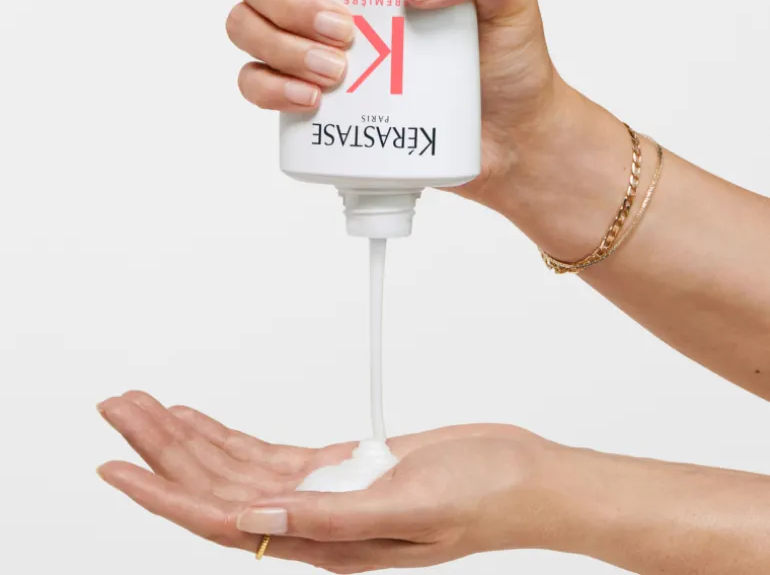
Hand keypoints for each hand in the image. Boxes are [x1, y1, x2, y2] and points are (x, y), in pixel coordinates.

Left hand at [97, 391, 567, 571]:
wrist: (521, 476)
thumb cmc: (483, 494)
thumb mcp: (410, 506)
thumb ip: (330, 517)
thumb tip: (255, 519)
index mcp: (324, 543)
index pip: (220, 519)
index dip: (162, 494)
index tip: (115, 467)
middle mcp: (311, 522)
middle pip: (215, 484)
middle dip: (161, 449)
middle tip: (118, 411)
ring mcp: (322, 493)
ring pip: (234, 465)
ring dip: (187, 436)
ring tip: (146, 407)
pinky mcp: (337, 467)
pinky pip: (265, 451)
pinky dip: (227, 433)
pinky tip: (202, 420)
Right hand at [227, 0, 567, 211]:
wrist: (508, 138)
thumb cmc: (506, 60)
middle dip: (285, 3)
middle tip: (343, 32)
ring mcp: (311, 46)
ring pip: (247, 27)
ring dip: (276, 46)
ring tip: (335, 73)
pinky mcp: (310, 97)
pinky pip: (254, 84)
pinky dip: (267, 89)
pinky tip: (308, 100)